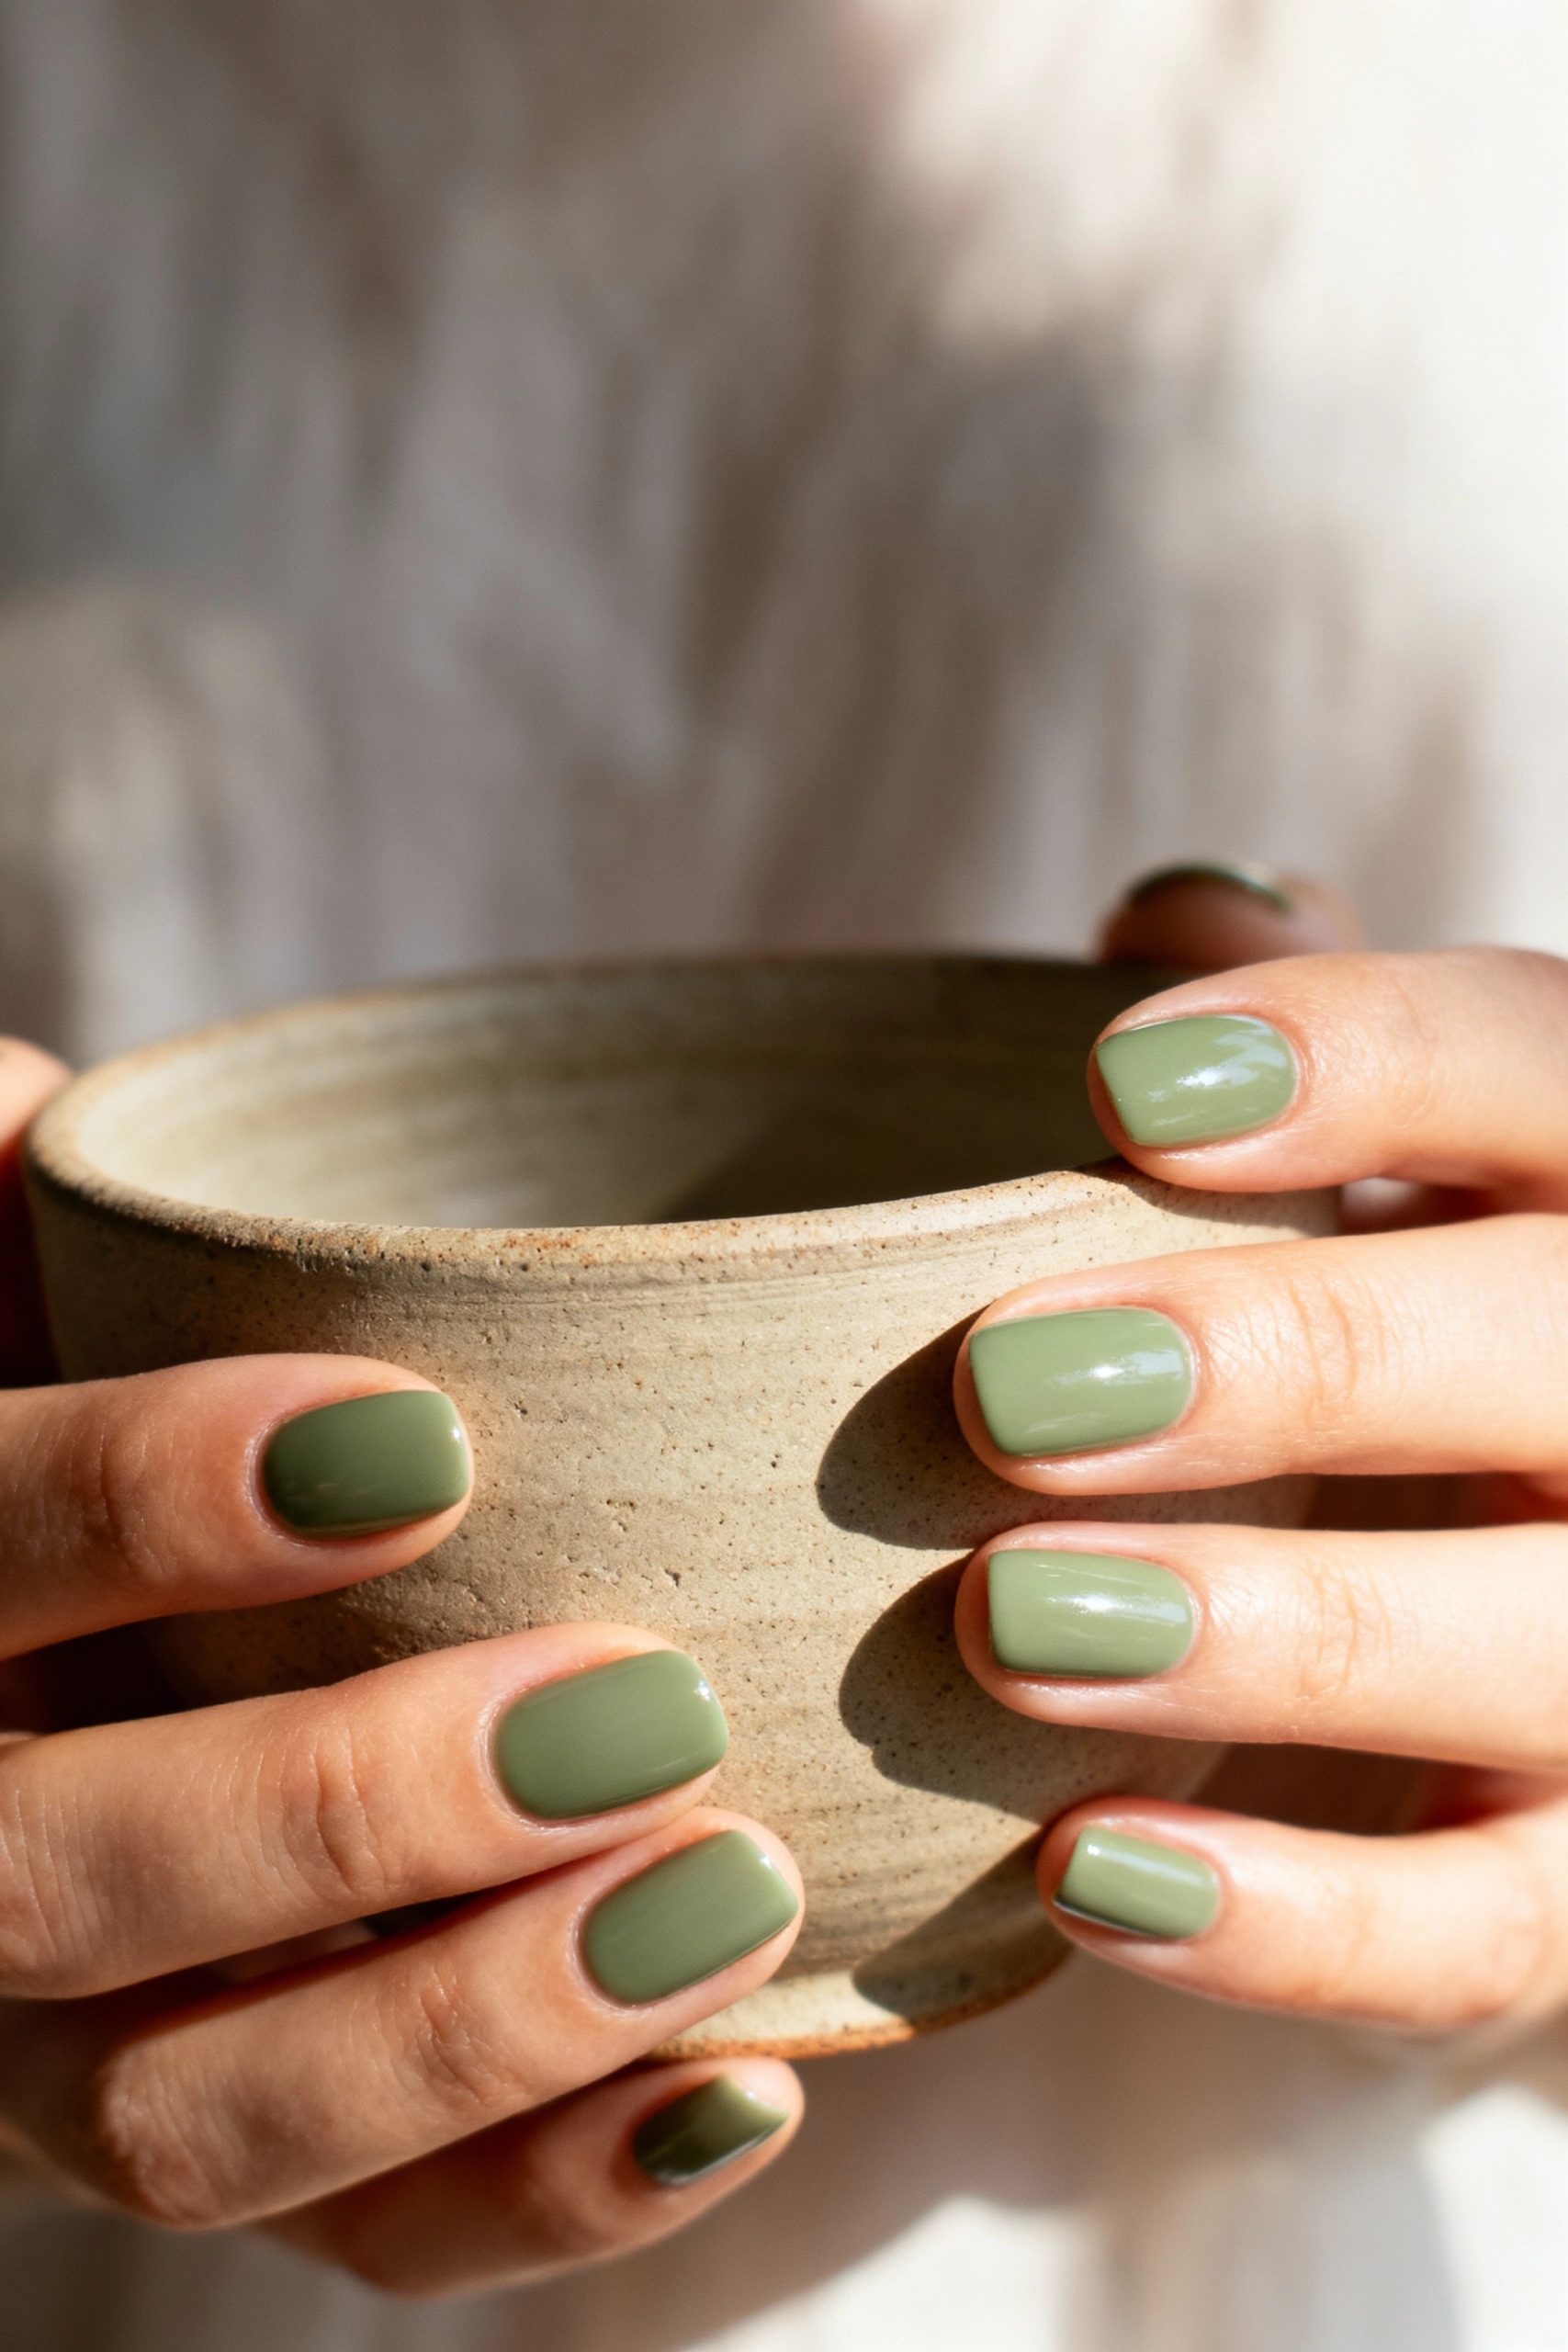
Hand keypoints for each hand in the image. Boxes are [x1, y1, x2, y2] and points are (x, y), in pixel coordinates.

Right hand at [0, 1042, 801, 2296]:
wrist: (86, 1592)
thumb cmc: (74, 1371)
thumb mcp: (23, 1262)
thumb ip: (23, 1200)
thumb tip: (51, 1111)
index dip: (149, 1504)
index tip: (423, 1437)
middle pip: (58, 1888)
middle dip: (350, 1807)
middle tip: (636, 1705)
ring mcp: (56, 2036)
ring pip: (194, 2119)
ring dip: (475, 2026)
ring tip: (730, 1891)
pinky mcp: (222, 2133)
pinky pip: (351, 2239)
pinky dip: (542, 2193)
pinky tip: (736, 2088)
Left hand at [955, 865, 1567, 2034]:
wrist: (1546, 1577)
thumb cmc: (1432, 1318)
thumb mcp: (1419, 1159)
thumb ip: (1323, 1043)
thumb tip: (1181, 914)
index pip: (1535, 1064)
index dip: (1355, 1061)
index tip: (1118, 1086)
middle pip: (1551, 1346)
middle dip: (1293, 1361)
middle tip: (1010, 1387)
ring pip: (1542, 1647)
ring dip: (1277, 1639)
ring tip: (1008, 1625)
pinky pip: (1493, 1929)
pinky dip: (1302, 1922)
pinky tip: (1086, 1875)